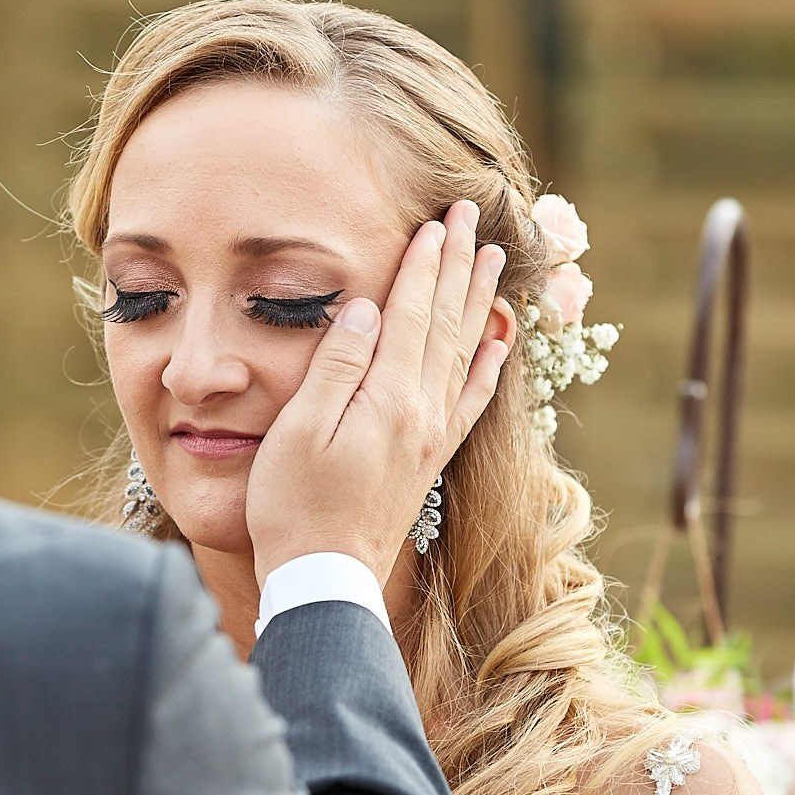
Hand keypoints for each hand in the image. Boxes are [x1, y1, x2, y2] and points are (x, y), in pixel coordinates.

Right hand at [247, 198, 510, 586]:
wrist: (325, 577)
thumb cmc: (294, 505)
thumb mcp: (299, 429)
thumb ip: (337, 364)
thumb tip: (367, 307)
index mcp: (390, 398)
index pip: (412, 313)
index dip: (423, 263)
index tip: (435, 221)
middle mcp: (423, 411)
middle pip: (447, 323)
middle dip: (458, 265)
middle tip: (470, 217)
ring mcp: (432, 436)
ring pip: (466, 352)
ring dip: (478, 301)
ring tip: (492, 260)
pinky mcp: (431, 458)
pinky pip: (473, 400)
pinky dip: (490, 365)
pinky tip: (500, 342)